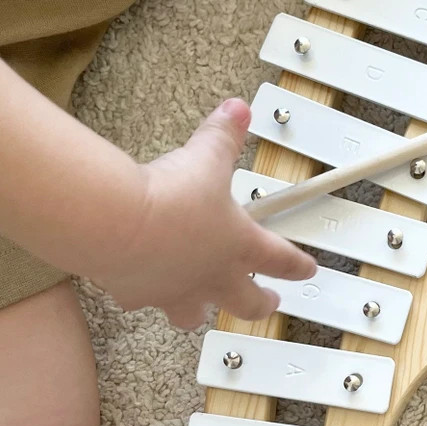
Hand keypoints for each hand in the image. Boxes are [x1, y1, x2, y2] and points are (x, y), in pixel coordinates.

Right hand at [89, 98, 315, 328]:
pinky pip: (145, 302)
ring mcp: (176, 291)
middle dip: (261, 304)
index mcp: (240, 246)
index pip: (282, 261)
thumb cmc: (170, 198)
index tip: (308, 271)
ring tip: (199, 306)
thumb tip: (238, 110)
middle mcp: (212, 278)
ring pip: (195, 315)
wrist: (118, 223)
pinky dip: (144, 294)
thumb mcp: (205, 156)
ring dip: (200, 311)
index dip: (299, 266)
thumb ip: (223, 135)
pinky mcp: (137, 296)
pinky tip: (139, 283)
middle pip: (249, 305)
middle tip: (266, 302)